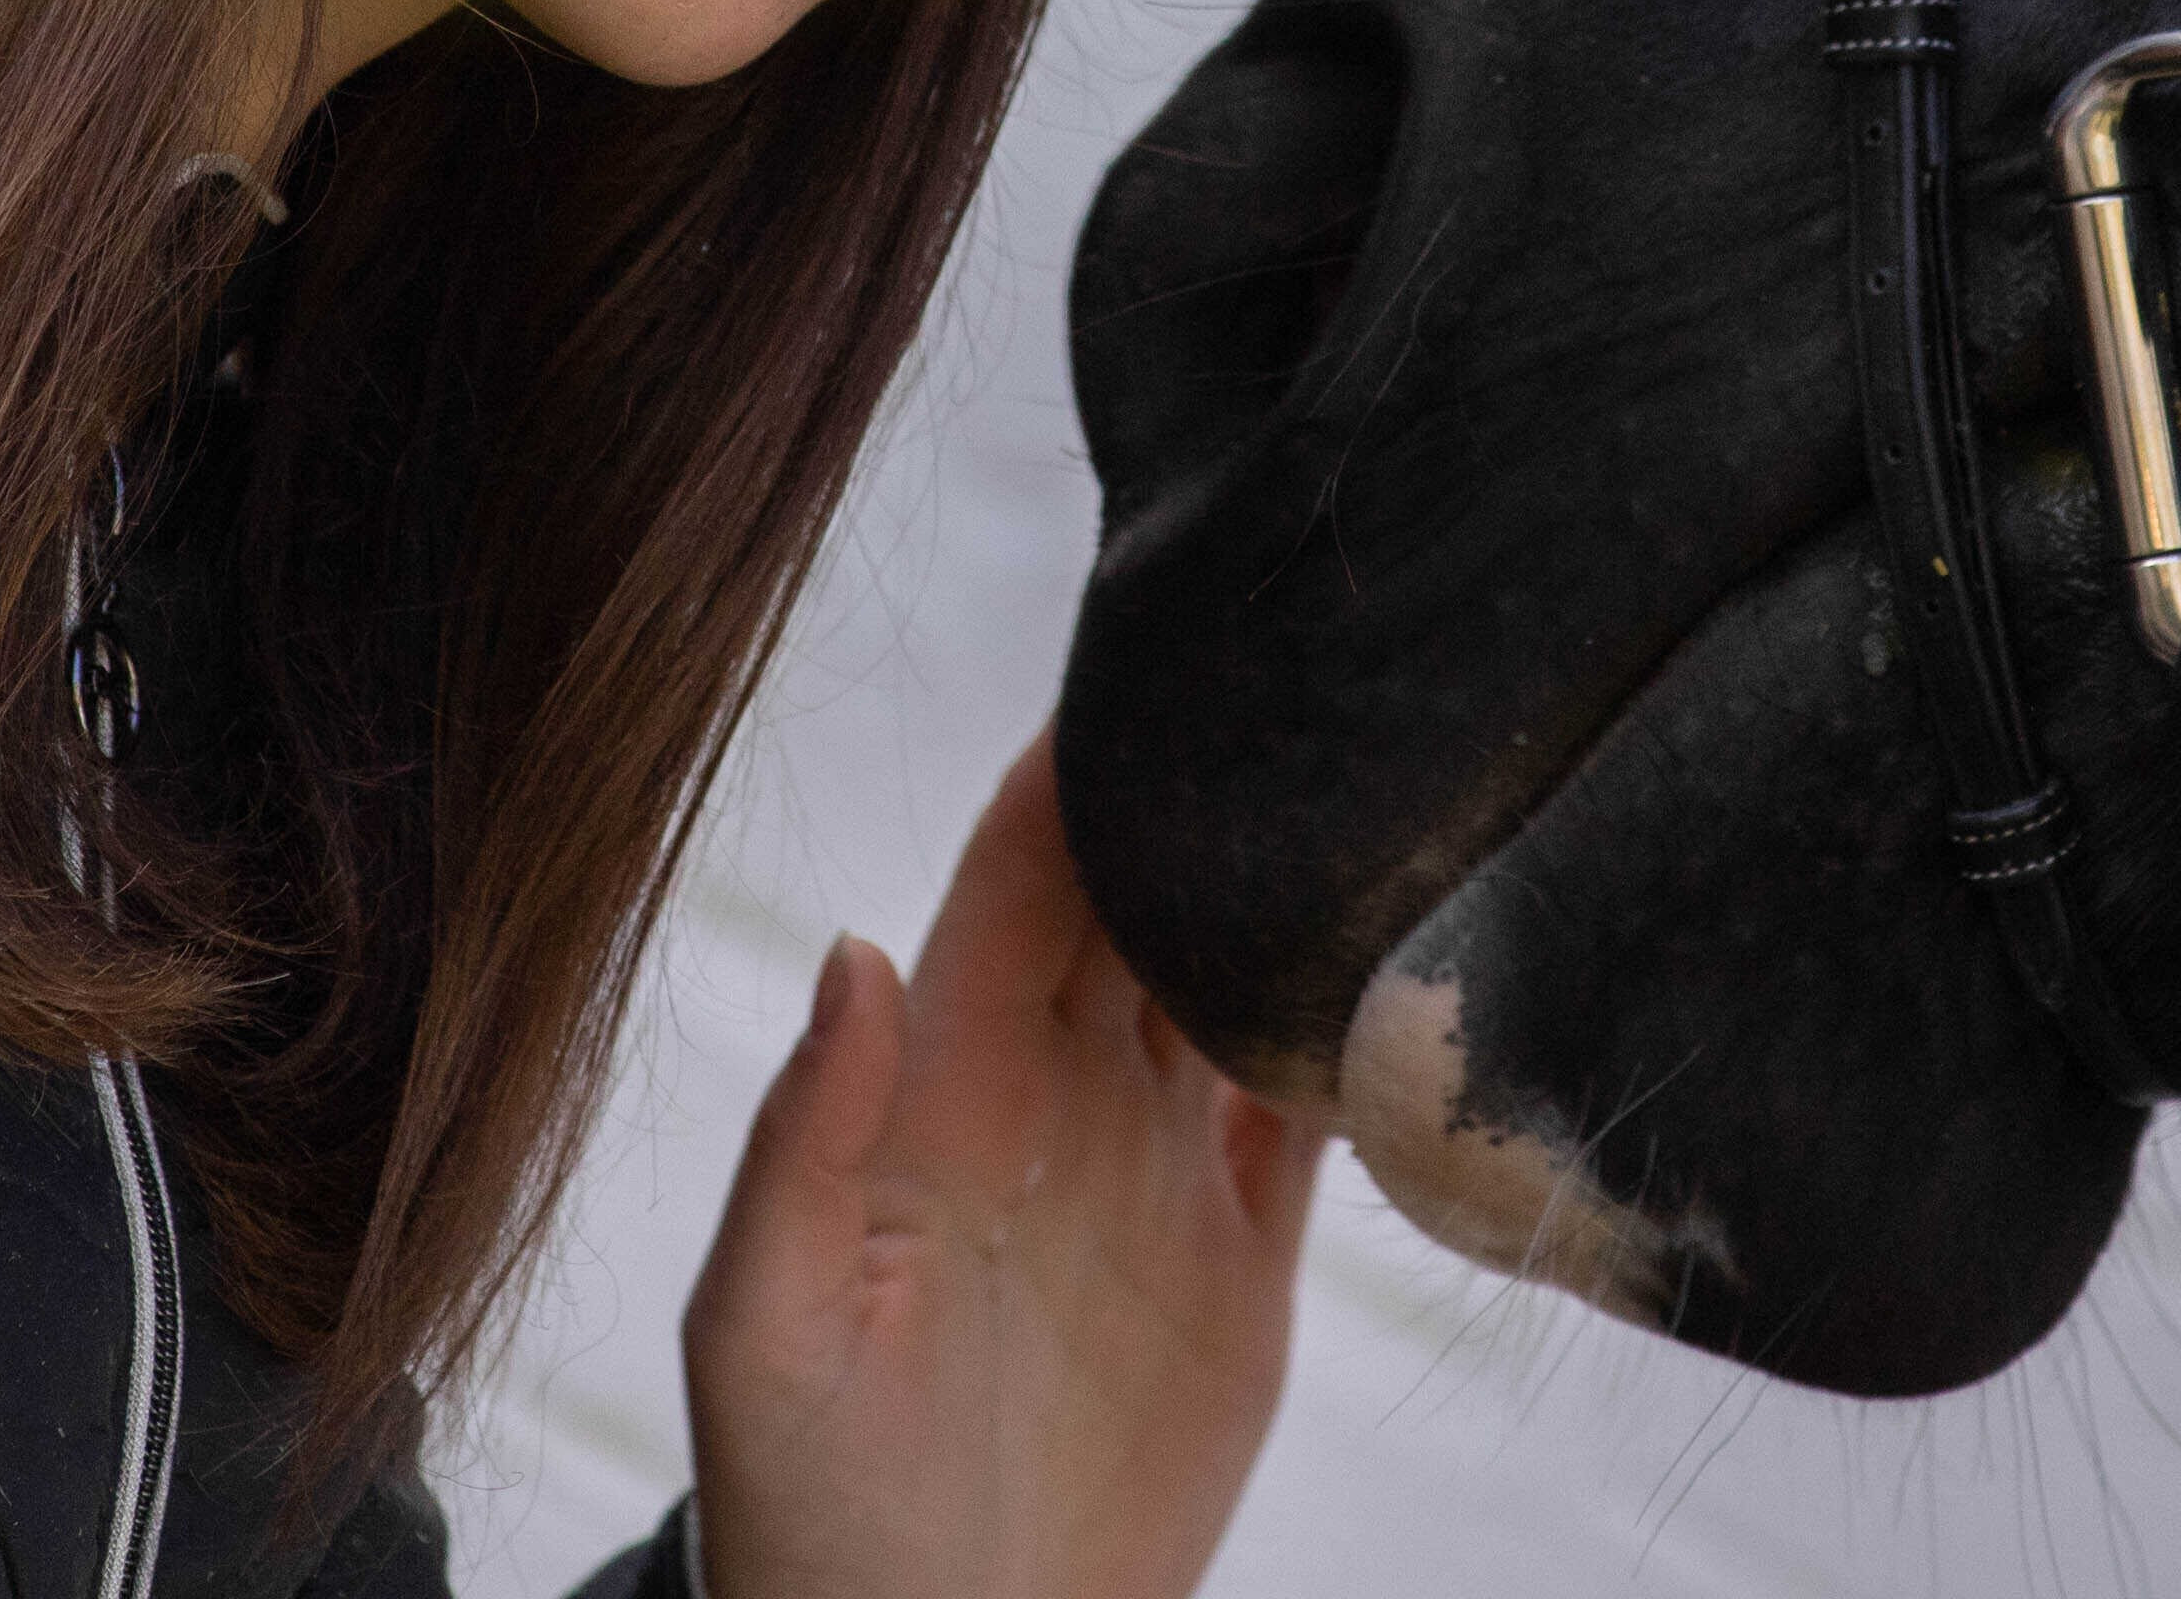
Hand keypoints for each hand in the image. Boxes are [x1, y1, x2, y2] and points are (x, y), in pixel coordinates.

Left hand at [679, 733, 1322, 1598]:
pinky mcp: (1244, 1266)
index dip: (1077, 775)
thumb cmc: (806, 1516)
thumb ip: (801, 1146)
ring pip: (1239, 984)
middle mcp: (1056, 1103)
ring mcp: (1156, 1175)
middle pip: (1144, 901)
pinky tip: (1417, 972)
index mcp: (940, 1092)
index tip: (1151, 668)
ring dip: (1299, 897)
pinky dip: (1366, 1046)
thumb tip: (855, 951)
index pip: (1018, 885)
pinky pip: (1316, 1119)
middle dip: (1208, 794)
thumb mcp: (763, 1336)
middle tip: (1302, 686)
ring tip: (1387, 788)